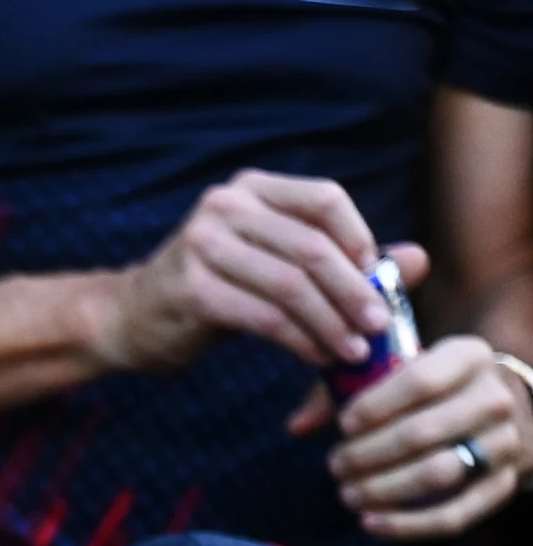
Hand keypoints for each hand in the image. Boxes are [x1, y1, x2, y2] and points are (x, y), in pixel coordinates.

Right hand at [94, 172, 394, 376]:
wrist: (127, 320)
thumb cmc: (211, 291)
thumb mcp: (276, 265)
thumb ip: (343, 260)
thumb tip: (418, 260)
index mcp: (250, 189)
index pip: (324, 199)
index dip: (359, 239)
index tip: (376, 281)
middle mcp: (223, 207)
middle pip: (312, 246)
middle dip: (353, 291)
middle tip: (377, 327)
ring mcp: (202, 246)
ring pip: (291, 285)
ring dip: (330, 323)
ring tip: (351, 351)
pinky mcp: (191, 290)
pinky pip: (264, 317)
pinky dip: (299, 340)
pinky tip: (316, 356)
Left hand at [326, 331, 531, 535]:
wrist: (491, 414)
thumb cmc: (423, 391)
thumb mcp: (389, 373)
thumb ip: (339, 391)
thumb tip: (295, 426)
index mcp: (468, 357)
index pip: (420, 381)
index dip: (375, 406)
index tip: (343, 425)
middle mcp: (494, 397)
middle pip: (423, 432)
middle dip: (368, 454)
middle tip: (335, 466)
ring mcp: (505, 443)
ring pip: (439, 473)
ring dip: (383, 489)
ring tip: (348, 493)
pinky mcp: (501, 486)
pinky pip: (455, 514)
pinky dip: (407, 525)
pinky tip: (370, 522)